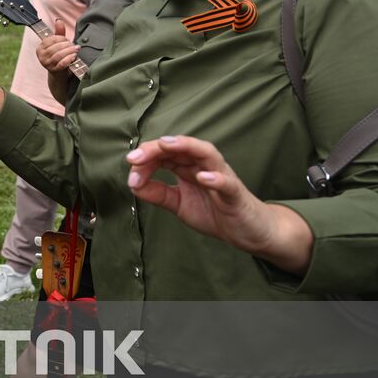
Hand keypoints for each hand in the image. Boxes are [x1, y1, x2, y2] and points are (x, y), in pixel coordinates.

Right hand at [36, 18, 79, 74]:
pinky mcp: (54, 70)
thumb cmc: (59, 57)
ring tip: (76, 50)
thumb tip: (58, 20)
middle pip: (56, 47)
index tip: (67, 40)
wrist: (59, 74)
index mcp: (40, 48)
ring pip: (59, 54)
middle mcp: (41, 56)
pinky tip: (74, 56)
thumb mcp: (58, 44)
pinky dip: (69, 59)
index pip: (51, 39)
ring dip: (70, 51)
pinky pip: (62, 63)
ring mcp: (47, 64)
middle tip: (74, 46)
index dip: (61, 38)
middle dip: (67, 45)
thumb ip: (58, 33)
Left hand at [126, 135, 312, 274]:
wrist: (247, 232)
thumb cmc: (215, 212)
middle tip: (135, 157)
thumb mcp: (178, 203)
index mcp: (189, 167)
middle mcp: (205, 166)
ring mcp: (222, 177)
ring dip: (185, 147)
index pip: (165, 154)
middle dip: (156, 149)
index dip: (146, 157)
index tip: (130, 165)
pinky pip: (227, 183)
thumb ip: (157, 193)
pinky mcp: (236, 194)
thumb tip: (132, 184)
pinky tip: (203, 177)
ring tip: (166, 145)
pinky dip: (216, 178)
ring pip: (206, 154)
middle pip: (181, 148)